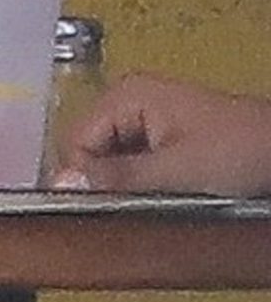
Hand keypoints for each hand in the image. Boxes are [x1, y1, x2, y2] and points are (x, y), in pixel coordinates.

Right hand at [55, 73, 270, 195]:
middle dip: (103, 184)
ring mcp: (142, 120)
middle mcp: (127, 101)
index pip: (72, 144)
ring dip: (122, 188)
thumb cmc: (241, 150)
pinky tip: (160, 195)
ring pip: (105, 165)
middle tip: (136, 204)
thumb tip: (61, 182)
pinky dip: (137, 186)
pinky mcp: (156, 140)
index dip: (83, 180)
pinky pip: (127, 168)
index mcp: (126, 95)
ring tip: (153, 200)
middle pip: (85, 154)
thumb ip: (117, 176)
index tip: (105, 207)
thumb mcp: (176, 169)